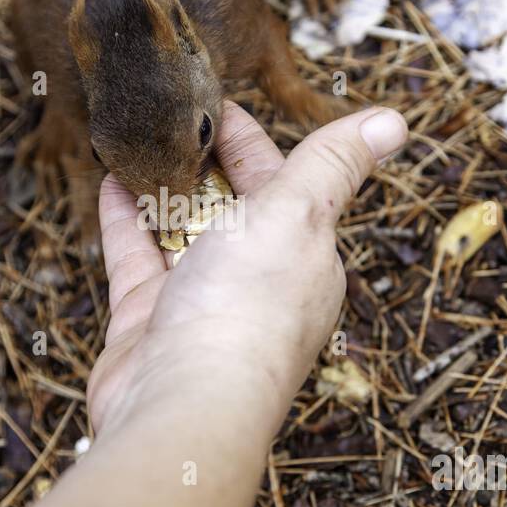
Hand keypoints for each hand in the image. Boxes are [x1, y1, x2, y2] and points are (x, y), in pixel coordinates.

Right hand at [88, 102, 407, 436]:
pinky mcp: (150, 320)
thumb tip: (394, 120)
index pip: (285, 183)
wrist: (182, 406)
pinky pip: (138, 258)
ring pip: (181, 230)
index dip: (252, 140)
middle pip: (231, 207)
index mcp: (306, 258)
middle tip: (170, 112)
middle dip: (204, 161)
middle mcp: (257, 282)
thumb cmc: (248, 313)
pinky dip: (126, 219)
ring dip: (162, 185)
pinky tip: (111, 182)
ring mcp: (202, 303)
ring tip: (138, 139)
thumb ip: (334, 163)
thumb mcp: (300, 215)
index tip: (217, 100)